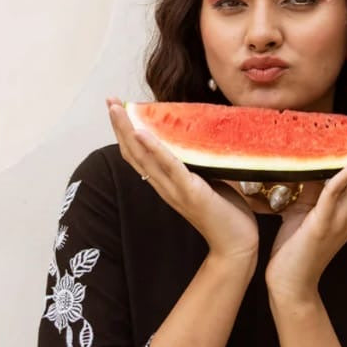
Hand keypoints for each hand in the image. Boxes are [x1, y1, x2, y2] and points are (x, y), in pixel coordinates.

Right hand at [106, 97, 259, 263]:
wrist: (237, 246)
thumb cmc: (227, 214)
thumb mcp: (210, 180)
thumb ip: (200, 163)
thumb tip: (205, 138)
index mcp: (167, 184)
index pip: (139, 156)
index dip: (126, 133)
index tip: (119, 109)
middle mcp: (164, 187)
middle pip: (133, 153)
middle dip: (120, 125)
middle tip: (109, 101)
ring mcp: (174, 190)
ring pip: (143, 157)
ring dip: (128, 131)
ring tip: (118, 109)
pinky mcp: (190, 192)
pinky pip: (169, 167)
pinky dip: (154, 149)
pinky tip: (141, 133)